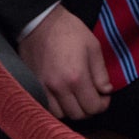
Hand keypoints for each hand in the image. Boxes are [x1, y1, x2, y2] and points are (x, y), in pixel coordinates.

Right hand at [17, 4, 112, 120]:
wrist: (40, 23)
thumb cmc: (69, 31)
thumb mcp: (93, 47)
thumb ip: (100, 73)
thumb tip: (106, 91)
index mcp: (76, 77)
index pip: (92, 107)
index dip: (103, 105)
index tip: (105, 96)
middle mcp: (58, 87)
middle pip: (77, 115)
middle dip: (89, 109)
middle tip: (94, 97)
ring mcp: (42, 88)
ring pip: (60, 115)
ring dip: (72, 110)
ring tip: (78, 98)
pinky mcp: (32, 86)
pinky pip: (45, 107)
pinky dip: (56, 107)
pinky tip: (63, 97)